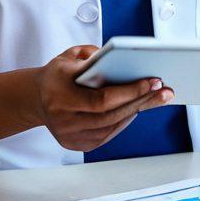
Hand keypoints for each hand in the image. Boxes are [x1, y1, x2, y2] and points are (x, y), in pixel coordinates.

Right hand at [35, 45, 173, 151]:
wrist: (36, 98)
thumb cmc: (58, 75)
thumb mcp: (70, 57)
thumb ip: (93, 55)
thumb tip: (122, 58)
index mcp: (60, 96)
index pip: (102, 99)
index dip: (130, 92)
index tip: (152, 81)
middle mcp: (63, 120)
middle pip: (111, 115)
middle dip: (141, 101)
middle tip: (164, 90)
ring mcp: (70, 136)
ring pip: (112, 126)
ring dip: (136, 111)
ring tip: (155, 98)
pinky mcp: (76, 145)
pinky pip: (107, 135)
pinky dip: (124, 122)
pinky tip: (136, 109)